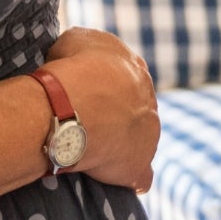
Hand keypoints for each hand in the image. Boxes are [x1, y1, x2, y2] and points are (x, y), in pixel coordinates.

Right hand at [40, 28, 159, 192]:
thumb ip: (83, 47)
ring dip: (122, 145)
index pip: (124, 80)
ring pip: (140, 141)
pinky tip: (117, 178)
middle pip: (135, 110)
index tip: (85, 96)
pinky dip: (131, 177)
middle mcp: (148, 100)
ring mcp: (148, 134)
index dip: (104, 89)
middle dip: (116, 116)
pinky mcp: (139, 164)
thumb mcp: (74, 40)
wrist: (76, 105)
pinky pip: (141, 176)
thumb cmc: (72, 70)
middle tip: (86, 124)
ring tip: (92, 151)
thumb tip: (75, 55)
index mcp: (135, 70)